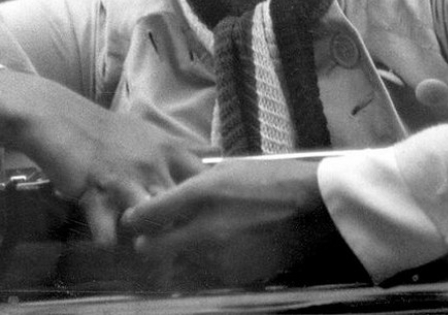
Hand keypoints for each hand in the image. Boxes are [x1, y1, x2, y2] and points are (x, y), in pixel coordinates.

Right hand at [17, 93, 202, 246]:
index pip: (202, 180)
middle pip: (180, 207)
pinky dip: (107, 242)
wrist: (61, 119)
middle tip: (168, 236)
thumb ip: (177, 150)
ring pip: (150, 222)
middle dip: (177, 225)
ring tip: (138, 239)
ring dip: (145, 236)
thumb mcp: (149, 133)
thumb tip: (212, 154)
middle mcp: (152, 165)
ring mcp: (125, 182)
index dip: (203, 201)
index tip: (196, 214)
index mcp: (168, 149)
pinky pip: (109, 237)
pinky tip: (106, 236)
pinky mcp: (96, 198)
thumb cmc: (108, 130)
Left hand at [120, 158, 365, 291]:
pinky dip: (198, 270)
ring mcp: (217, 259)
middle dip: (148, 244)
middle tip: (149, 239)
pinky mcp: (233, 279)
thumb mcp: (230, 170)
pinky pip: (202, 278)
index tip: (133, 219)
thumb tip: (171, 195)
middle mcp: (202, 230)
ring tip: (180, 248)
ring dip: (173, 260)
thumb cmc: (273, 179)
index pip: (148, 214)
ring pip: (175, 267)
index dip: (135, 217)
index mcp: (201, 195)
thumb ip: (197, 185)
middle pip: (152, 248)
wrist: (314, 211)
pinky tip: (207, 257)